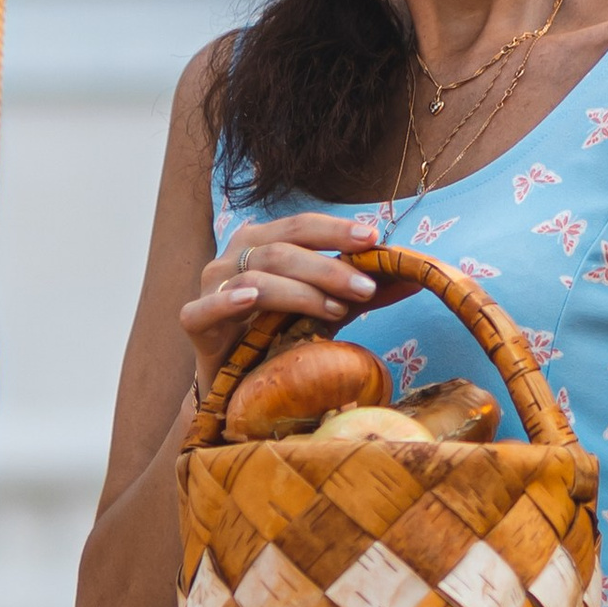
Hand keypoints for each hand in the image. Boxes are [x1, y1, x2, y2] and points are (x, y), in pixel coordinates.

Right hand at [181, 214, 407, 384]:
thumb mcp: (323, 308)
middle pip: (281, 249)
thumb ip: (359, 292)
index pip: (301, 225)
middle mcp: (233, 255)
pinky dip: (228, 300)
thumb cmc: (278, 334)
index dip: (335, 229)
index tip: (374, 238)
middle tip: (366, 287)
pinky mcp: (193, 321)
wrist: (232, 381)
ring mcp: (210, 286)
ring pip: (254, 277)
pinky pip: (205, 307)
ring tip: (335, 309)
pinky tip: (251, 298)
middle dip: (327, 266)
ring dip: (299, 291)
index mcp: (262, 241)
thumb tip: (414, 278)